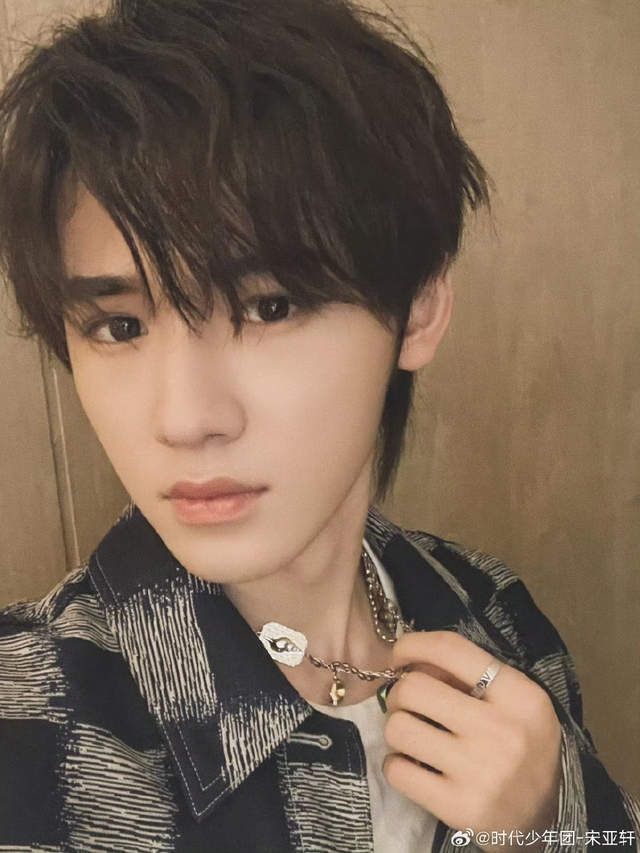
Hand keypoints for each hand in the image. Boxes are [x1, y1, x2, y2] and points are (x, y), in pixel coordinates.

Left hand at [382, 631, 561, 851]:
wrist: (547, 817)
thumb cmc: (522, 746)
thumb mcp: (512, 701)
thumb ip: (468, 674)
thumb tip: (411, 660)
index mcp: (519, 695)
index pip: (450, 649)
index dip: (412, 644)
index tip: (399, 656)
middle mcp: (502, 730)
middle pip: (414, 688)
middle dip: (399, 693)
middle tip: (407, 706)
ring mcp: (480, 772)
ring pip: (399, 728)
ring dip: (397, 729)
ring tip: (414, 736)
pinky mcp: (459, 808)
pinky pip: (397, 771)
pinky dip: (396, 765)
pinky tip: (414, 767)